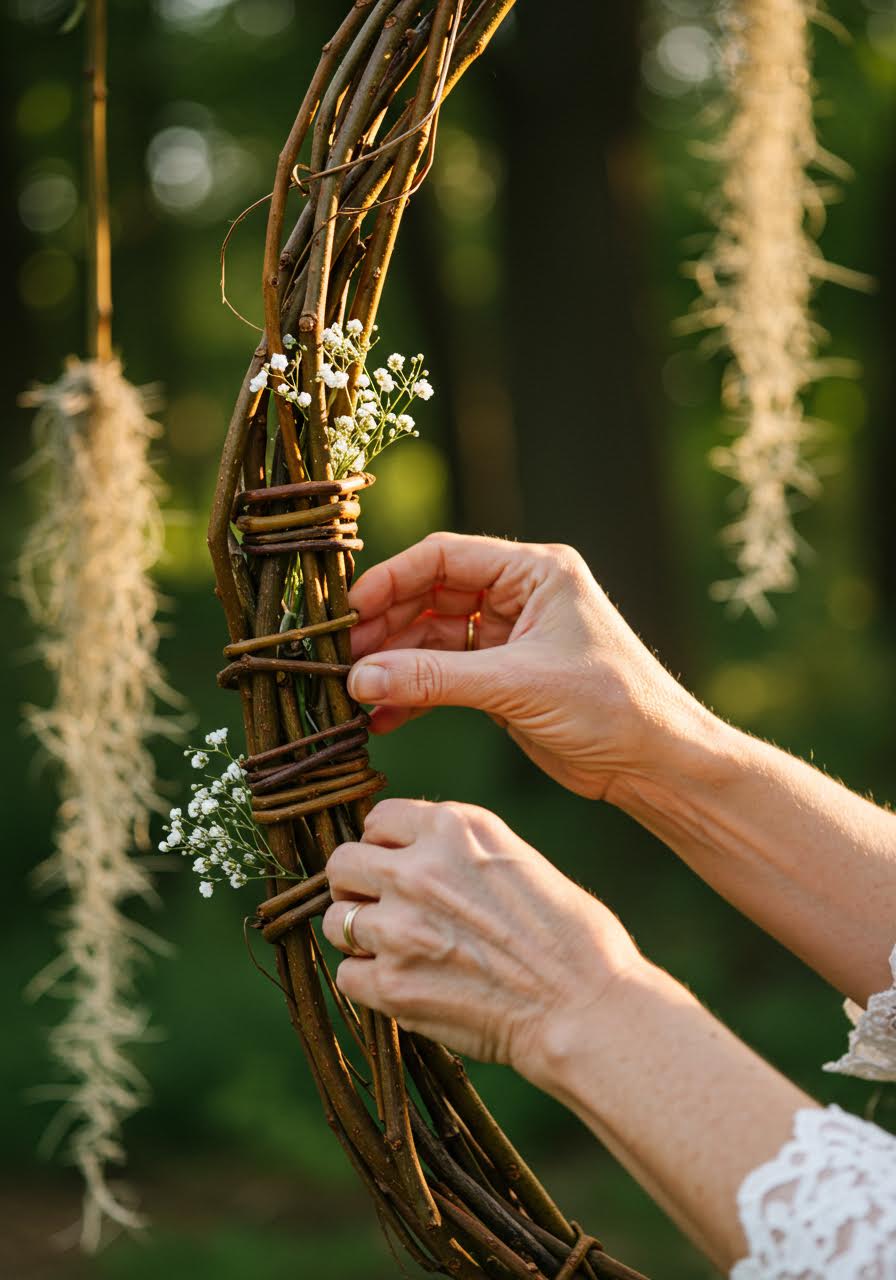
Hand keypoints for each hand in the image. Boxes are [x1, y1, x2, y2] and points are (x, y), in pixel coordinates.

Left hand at [321, 797, 643, 1083]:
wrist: (586, 1006)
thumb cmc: (568, 936)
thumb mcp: (513, 859)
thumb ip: (455, 850)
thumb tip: (406, 856)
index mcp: (454, 827)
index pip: (377, 820)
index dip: (386, 847)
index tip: (400, 868)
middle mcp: (418, 868)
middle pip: (342, 865)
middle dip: (359, 888)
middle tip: (387, 912)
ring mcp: (400, 926)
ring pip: (337, 922)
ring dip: (361, 937)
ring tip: (400, 953)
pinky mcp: (392, 984)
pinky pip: (347, 975)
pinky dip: (369, 983)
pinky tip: (406, 986)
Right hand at [348, 532, 701, 799]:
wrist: (654, 763)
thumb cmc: (610, 705)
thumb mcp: (517, 685)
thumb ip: (435, 678)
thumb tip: (360, 676)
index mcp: (535, 572)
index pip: (445, 557)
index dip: (392, 579)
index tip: (351, 611)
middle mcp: (519, 596)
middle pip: (432, 597)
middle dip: (387, 628)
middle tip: (344, 658)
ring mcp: (509, 639)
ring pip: (433, 641)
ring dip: (395, 666)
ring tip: (354, 693)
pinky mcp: (503, 680)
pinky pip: (445, 677)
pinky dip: (414, 695)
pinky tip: (382, 718)